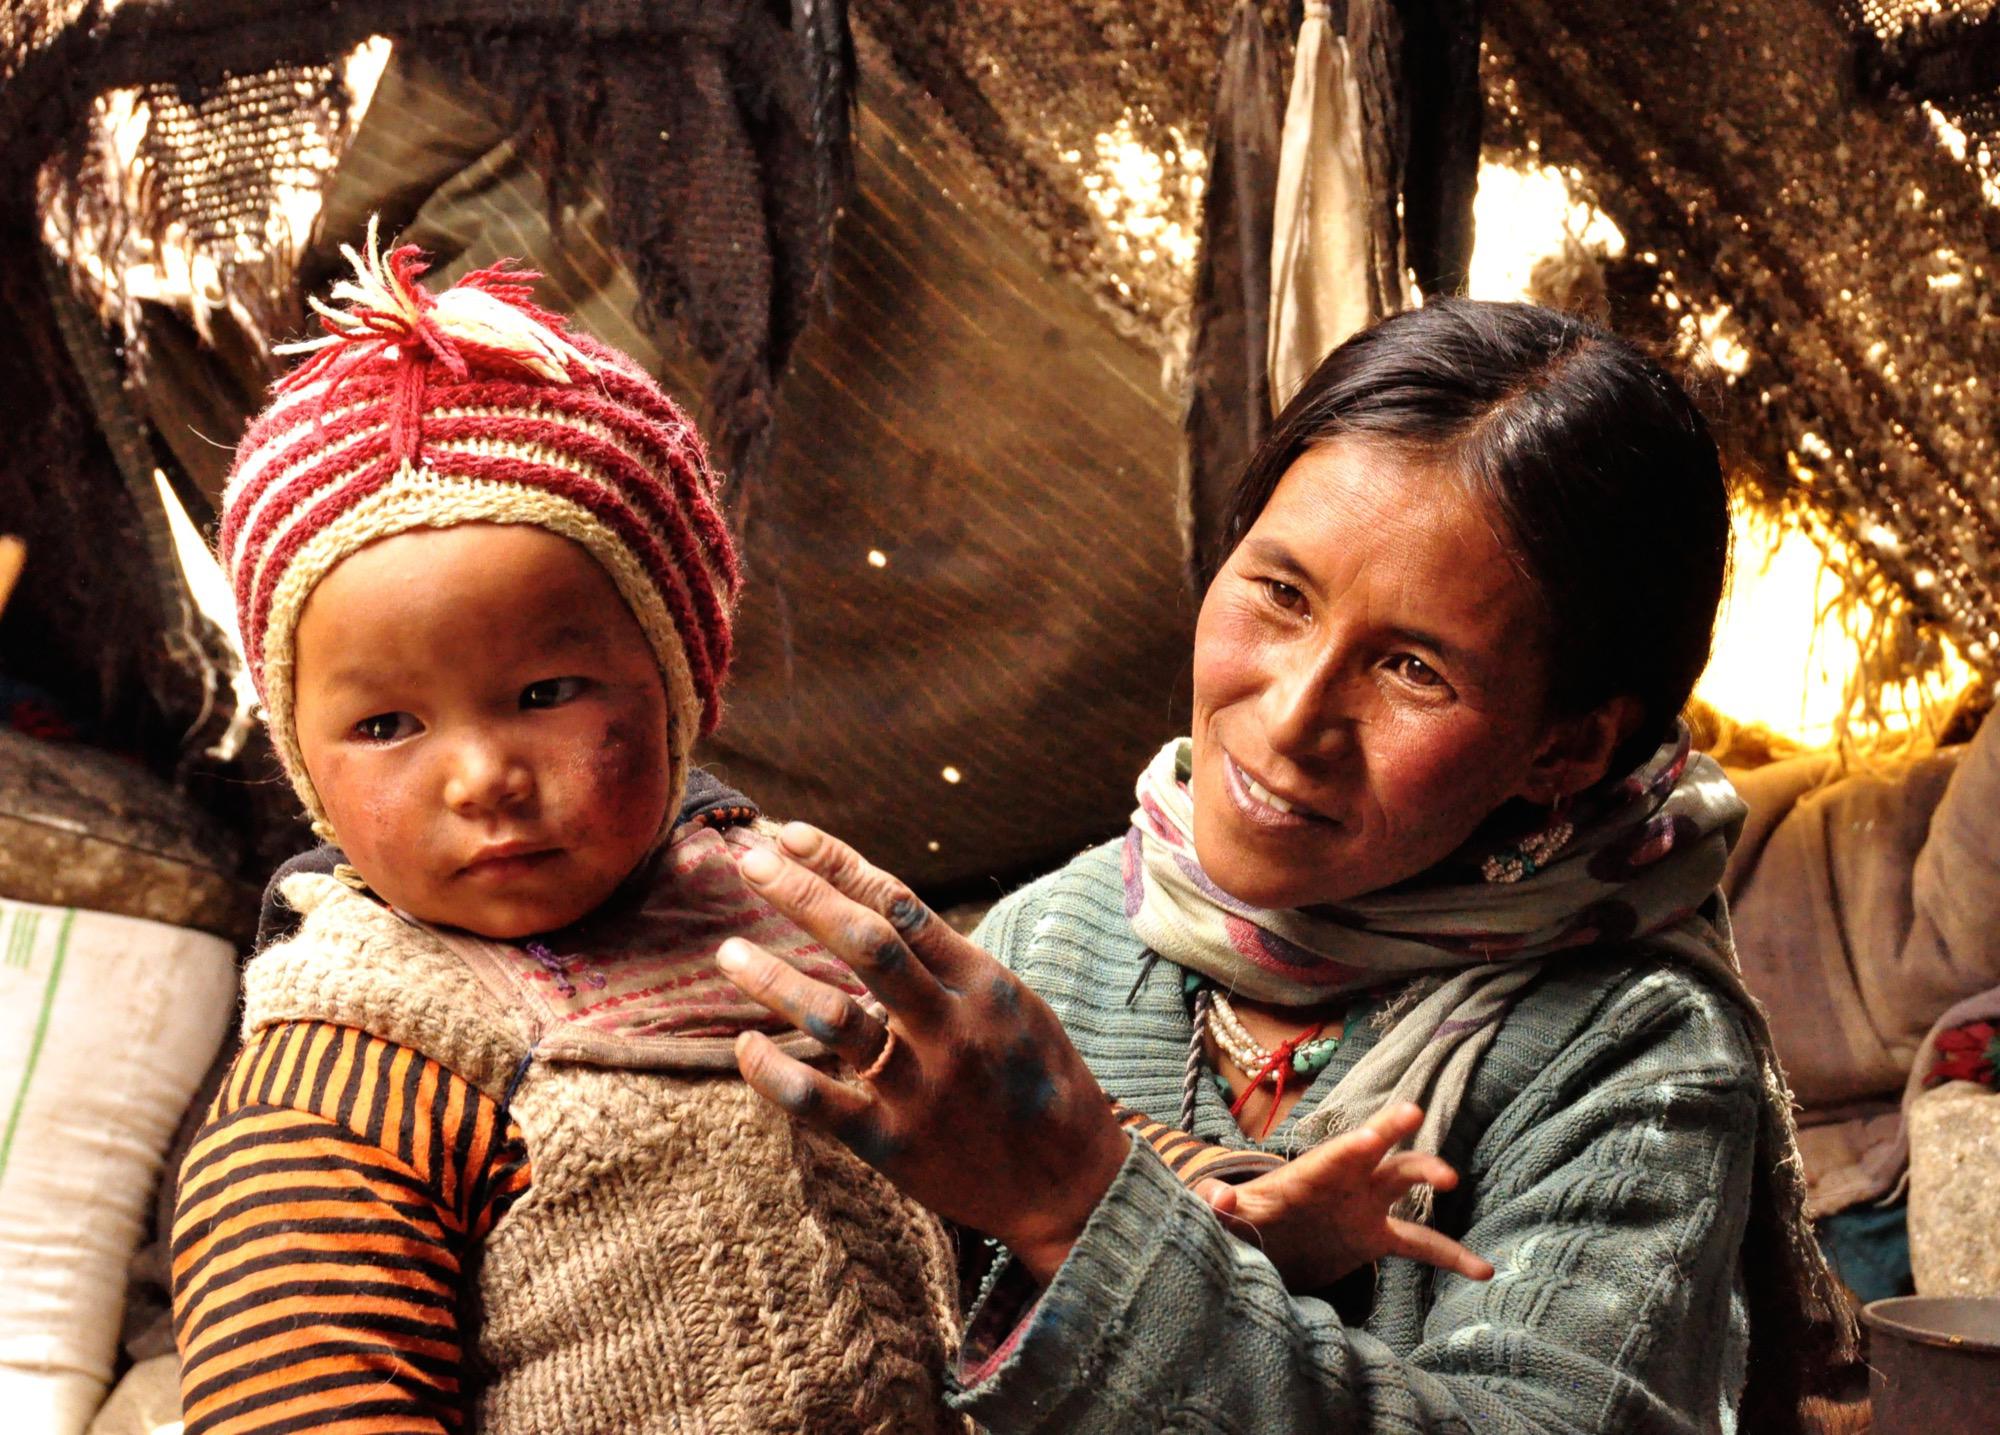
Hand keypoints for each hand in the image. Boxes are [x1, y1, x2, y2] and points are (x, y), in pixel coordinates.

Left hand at [716, 822, 1132, 1283]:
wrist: (1075, 1185)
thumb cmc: (1038, 1081)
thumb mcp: (1014, 1004)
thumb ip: (948, 964)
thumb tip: (871, 909)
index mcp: (983, 982)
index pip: (901, 905)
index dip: (840, 865)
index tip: (790, 836)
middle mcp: (952, 1026)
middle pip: (865, 943)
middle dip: (802, 896)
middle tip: (748, 862)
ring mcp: (922, 1087)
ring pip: (834, 1018)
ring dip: (774, 979)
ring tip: (728, 951)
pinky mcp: (896, 1145)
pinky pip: (820, 1104)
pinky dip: (774, 1073)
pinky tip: (746, 1046)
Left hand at [1193, 1102, 1495, 1291]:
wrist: (1264, 1248)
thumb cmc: (1244, 1224)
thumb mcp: (1230, 1217)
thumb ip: (1221, 1206)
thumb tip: (1219, 1198)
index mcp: (1305, 1177)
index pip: (1328, 1158)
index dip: (1347, 1148)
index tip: (1369, 1136)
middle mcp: (1341, 1182)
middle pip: (1370, 1150)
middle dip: (1387, 1130)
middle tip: (1411, 1112)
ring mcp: (1363, 1205)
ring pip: (1402, 1182)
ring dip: (1424, 1175)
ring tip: (1452, 1179)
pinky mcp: (1375, 1238)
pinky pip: (1420, 1244)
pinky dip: (1450, 1256)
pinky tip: (1483, 1270)